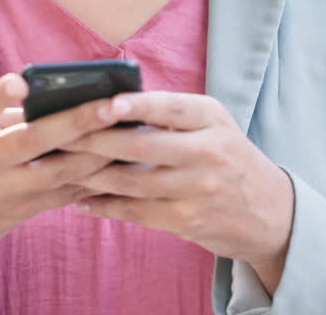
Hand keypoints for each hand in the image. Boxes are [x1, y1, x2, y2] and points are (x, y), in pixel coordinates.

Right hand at [0, 73, 115, 311]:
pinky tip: (122, 164)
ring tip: (130, 132)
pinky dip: (95, 180)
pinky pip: (65, 195)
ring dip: (97, 154)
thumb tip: (48, 91)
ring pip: (57, 174)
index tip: (21, 81)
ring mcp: (5, 193)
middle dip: (75, 123)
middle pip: (31, 142)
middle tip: (112, 105)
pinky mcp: (24, 212)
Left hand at [60, 92, 293, 292]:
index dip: (137, 106)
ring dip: (89, 175)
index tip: (105, 103)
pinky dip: (104, 206)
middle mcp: (208, 152)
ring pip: (132, 182)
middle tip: (56, 135)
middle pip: (141, 146)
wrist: (268, 211)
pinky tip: (80, 199)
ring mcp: (198, 190)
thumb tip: (107, 104)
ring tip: (57, 165)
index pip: (170, 108)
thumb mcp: (211, 123)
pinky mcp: (188, 221)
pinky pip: (136, 212)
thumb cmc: (225, 154)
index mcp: (211, 118)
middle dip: (93, 141)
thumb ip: (169, 112)